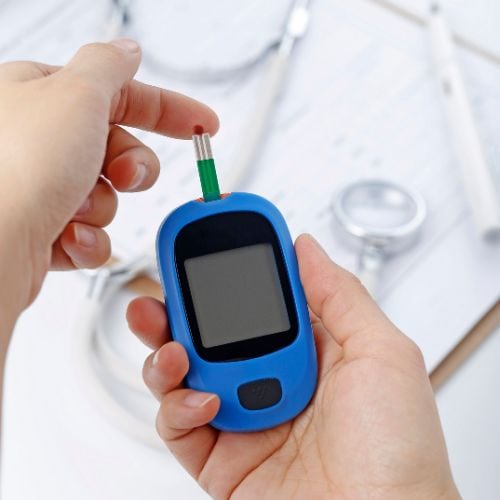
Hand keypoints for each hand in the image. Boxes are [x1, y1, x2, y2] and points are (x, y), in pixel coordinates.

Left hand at [0, 39, 217, 310]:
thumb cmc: (15, 170)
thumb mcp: (77, 95)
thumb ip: (110, 69)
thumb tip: (127, 51)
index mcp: (41, 96)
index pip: (120, 94)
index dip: (168, 110)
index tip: (203, 125)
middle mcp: (38, 140)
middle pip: (119, 149)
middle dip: (131, 167)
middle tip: (123, 174)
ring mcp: (40, 187)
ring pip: (107, 197)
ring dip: (102, 207)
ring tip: (74, 209)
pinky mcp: (42, 229)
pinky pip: (91, 233)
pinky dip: (87, 239)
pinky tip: (67, 237)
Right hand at [127, 235, 458, 499]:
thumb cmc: (397, 452)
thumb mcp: (382, 352)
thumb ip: (338, 293)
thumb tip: (305, 247)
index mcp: (308, 350)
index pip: (258, 298)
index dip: (231, 269)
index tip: (208, 242)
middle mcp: (271, 378)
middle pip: (210, 332)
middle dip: (179, 307)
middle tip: (162, 288)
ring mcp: (243, 416)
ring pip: (183, 372)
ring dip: (165, 351)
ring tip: (171, 346)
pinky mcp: (219, 458)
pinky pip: (178, 423)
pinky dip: (178, 406)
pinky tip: (201, 400)